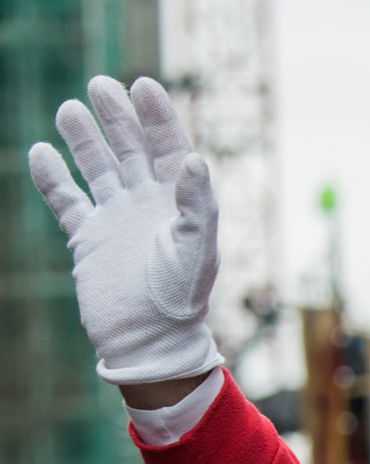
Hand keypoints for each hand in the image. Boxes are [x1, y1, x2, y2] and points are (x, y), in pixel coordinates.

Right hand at [28, 76, 222, 384]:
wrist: (150, 342)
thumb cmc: (181, 299)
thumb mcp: (196, 249)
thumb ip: (197, 204)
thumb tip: (194, 158)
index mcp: (180, 204)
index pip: (170, 149)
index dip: (157, 117)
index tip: (143, 84)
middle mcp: (148, 206)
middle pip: (131, 150)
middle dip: (118, 118)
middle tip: (101, 85)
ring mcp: (117, 220)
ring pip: (98, 168)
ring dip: (85, 140)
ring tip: (70, 110)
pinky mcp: (88, 239)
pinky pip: (67, 201)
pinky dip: (53, 178)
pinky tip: (41, 152)